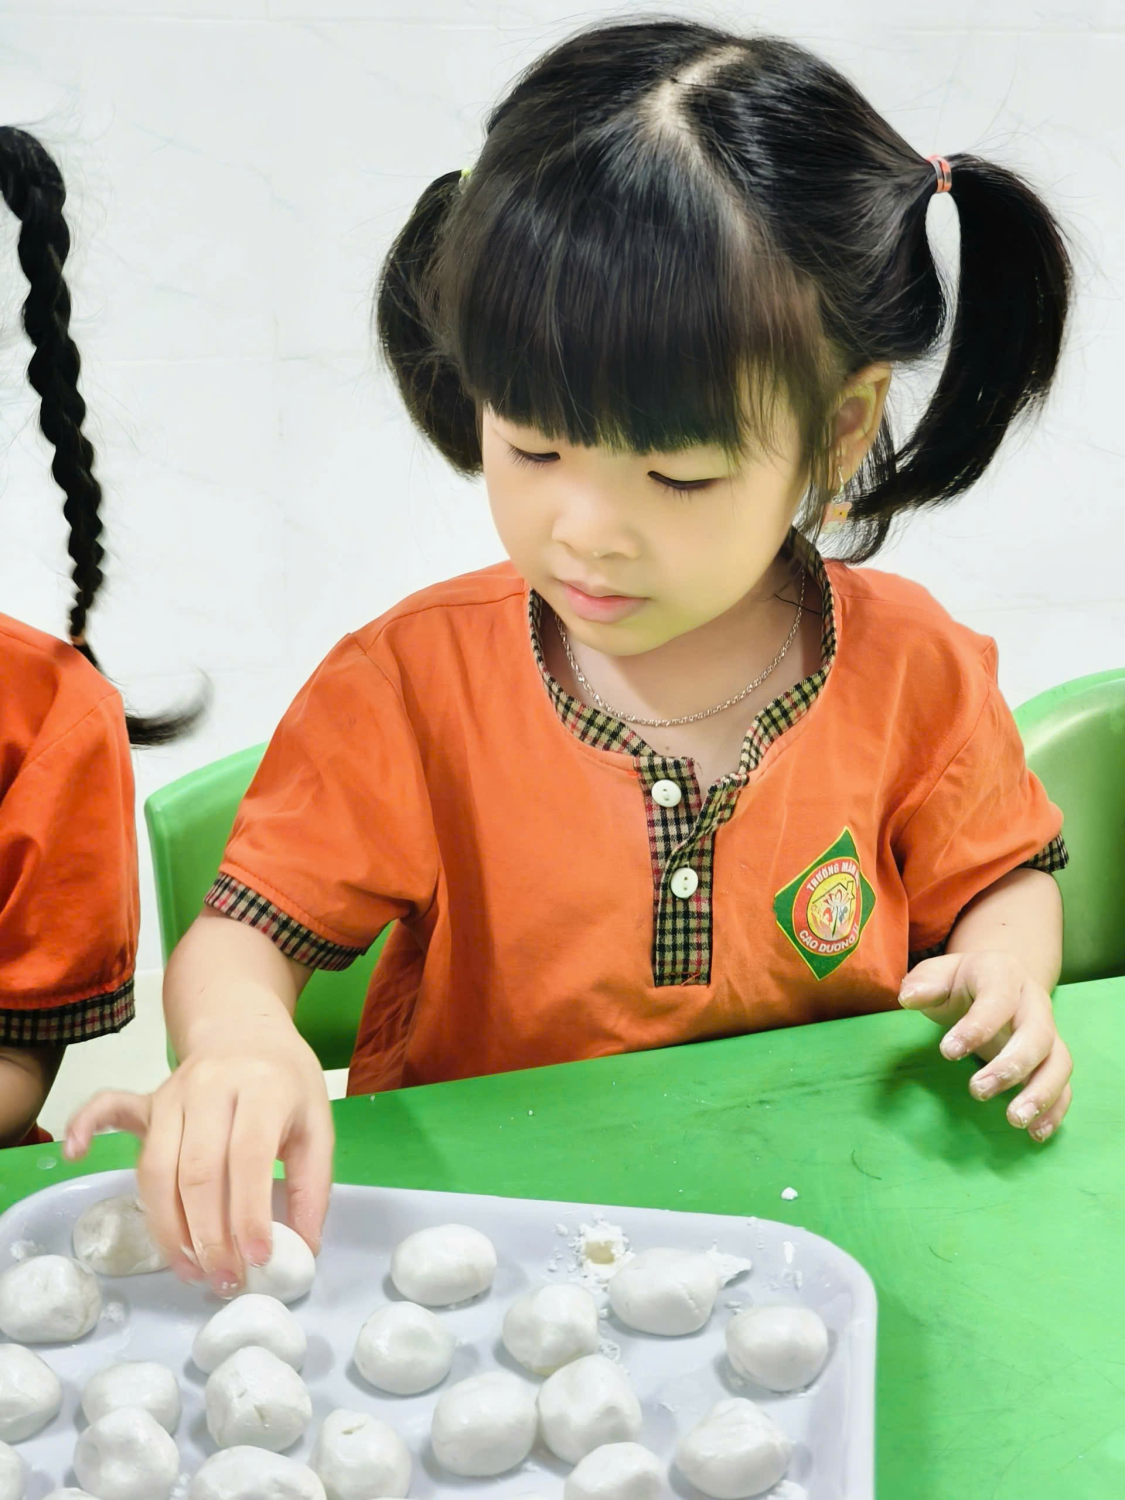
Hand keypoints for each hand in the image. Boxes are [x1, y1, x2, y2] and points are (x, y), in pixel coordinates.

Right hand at [62, 1028, 333, 1292]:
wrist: (248, 1032)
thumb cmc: (286, 1084)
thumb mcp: (317, 1125)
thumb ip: (312, 1185)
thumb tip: (304, 1249)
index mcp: (262, 1088)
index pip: (247, 1158)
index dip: (248, 1214)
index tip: (256, 1260)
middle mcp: (211, 1087)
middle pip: (197, 1171)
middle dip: (207, 1236)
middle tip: (223, 1279)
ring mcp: (172, 1092)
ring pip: (156, 1167)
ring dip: (167, 1227)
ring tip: (190, 1269)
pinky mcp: (147, 1099)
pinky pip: (108, 1108)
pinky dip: (86, 1126)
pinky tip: (75, 1154)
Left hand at [899, 950, 1071, 1141]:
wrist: (996, 979)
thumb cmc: (960, 982)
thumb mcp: (938, 974)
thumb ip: (924, 984)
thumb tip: (908, 998)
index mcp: (1004, 976)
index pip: (998, 1000)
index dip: (976, 1027)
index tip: (946, 1052)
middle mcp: (1034, 1003)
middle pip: (1037, 1035)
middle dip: (1011, 1066)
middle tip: (977, 1091)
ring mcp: (1049, 1032)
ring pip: (1059, 1062)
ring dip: (1041, 1093)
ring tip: (1014, 1121)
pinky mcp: (1052, 1058)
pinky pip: (1064, 1084)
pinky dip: (1055, 1109)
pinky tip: (1036, 1132)